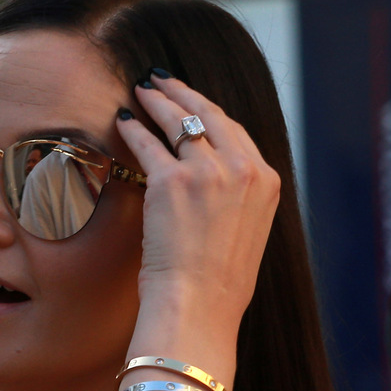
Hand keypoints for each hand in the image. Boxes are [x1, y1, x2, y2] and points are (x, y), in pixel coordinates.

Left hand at [116, 72, 280, 331]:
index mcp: (267, 182)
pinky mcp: (171, 181)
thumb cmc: (218, 287)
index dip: (210, 113)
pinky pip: (147, 144)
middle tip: (163, 82)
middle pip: (210, 115)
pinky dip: (133, 129)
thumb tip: (219, 189)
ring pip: (179, 122)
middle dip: (183, 94)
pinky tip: (122, 121)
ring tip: (141, 92)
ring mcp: (208, 172)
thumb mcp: (247, 236)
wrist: (199, 309)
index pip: (236, 132)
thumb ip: (240, 202)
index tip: (193, 103)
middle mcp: (243, 170)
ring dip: (157, 102)